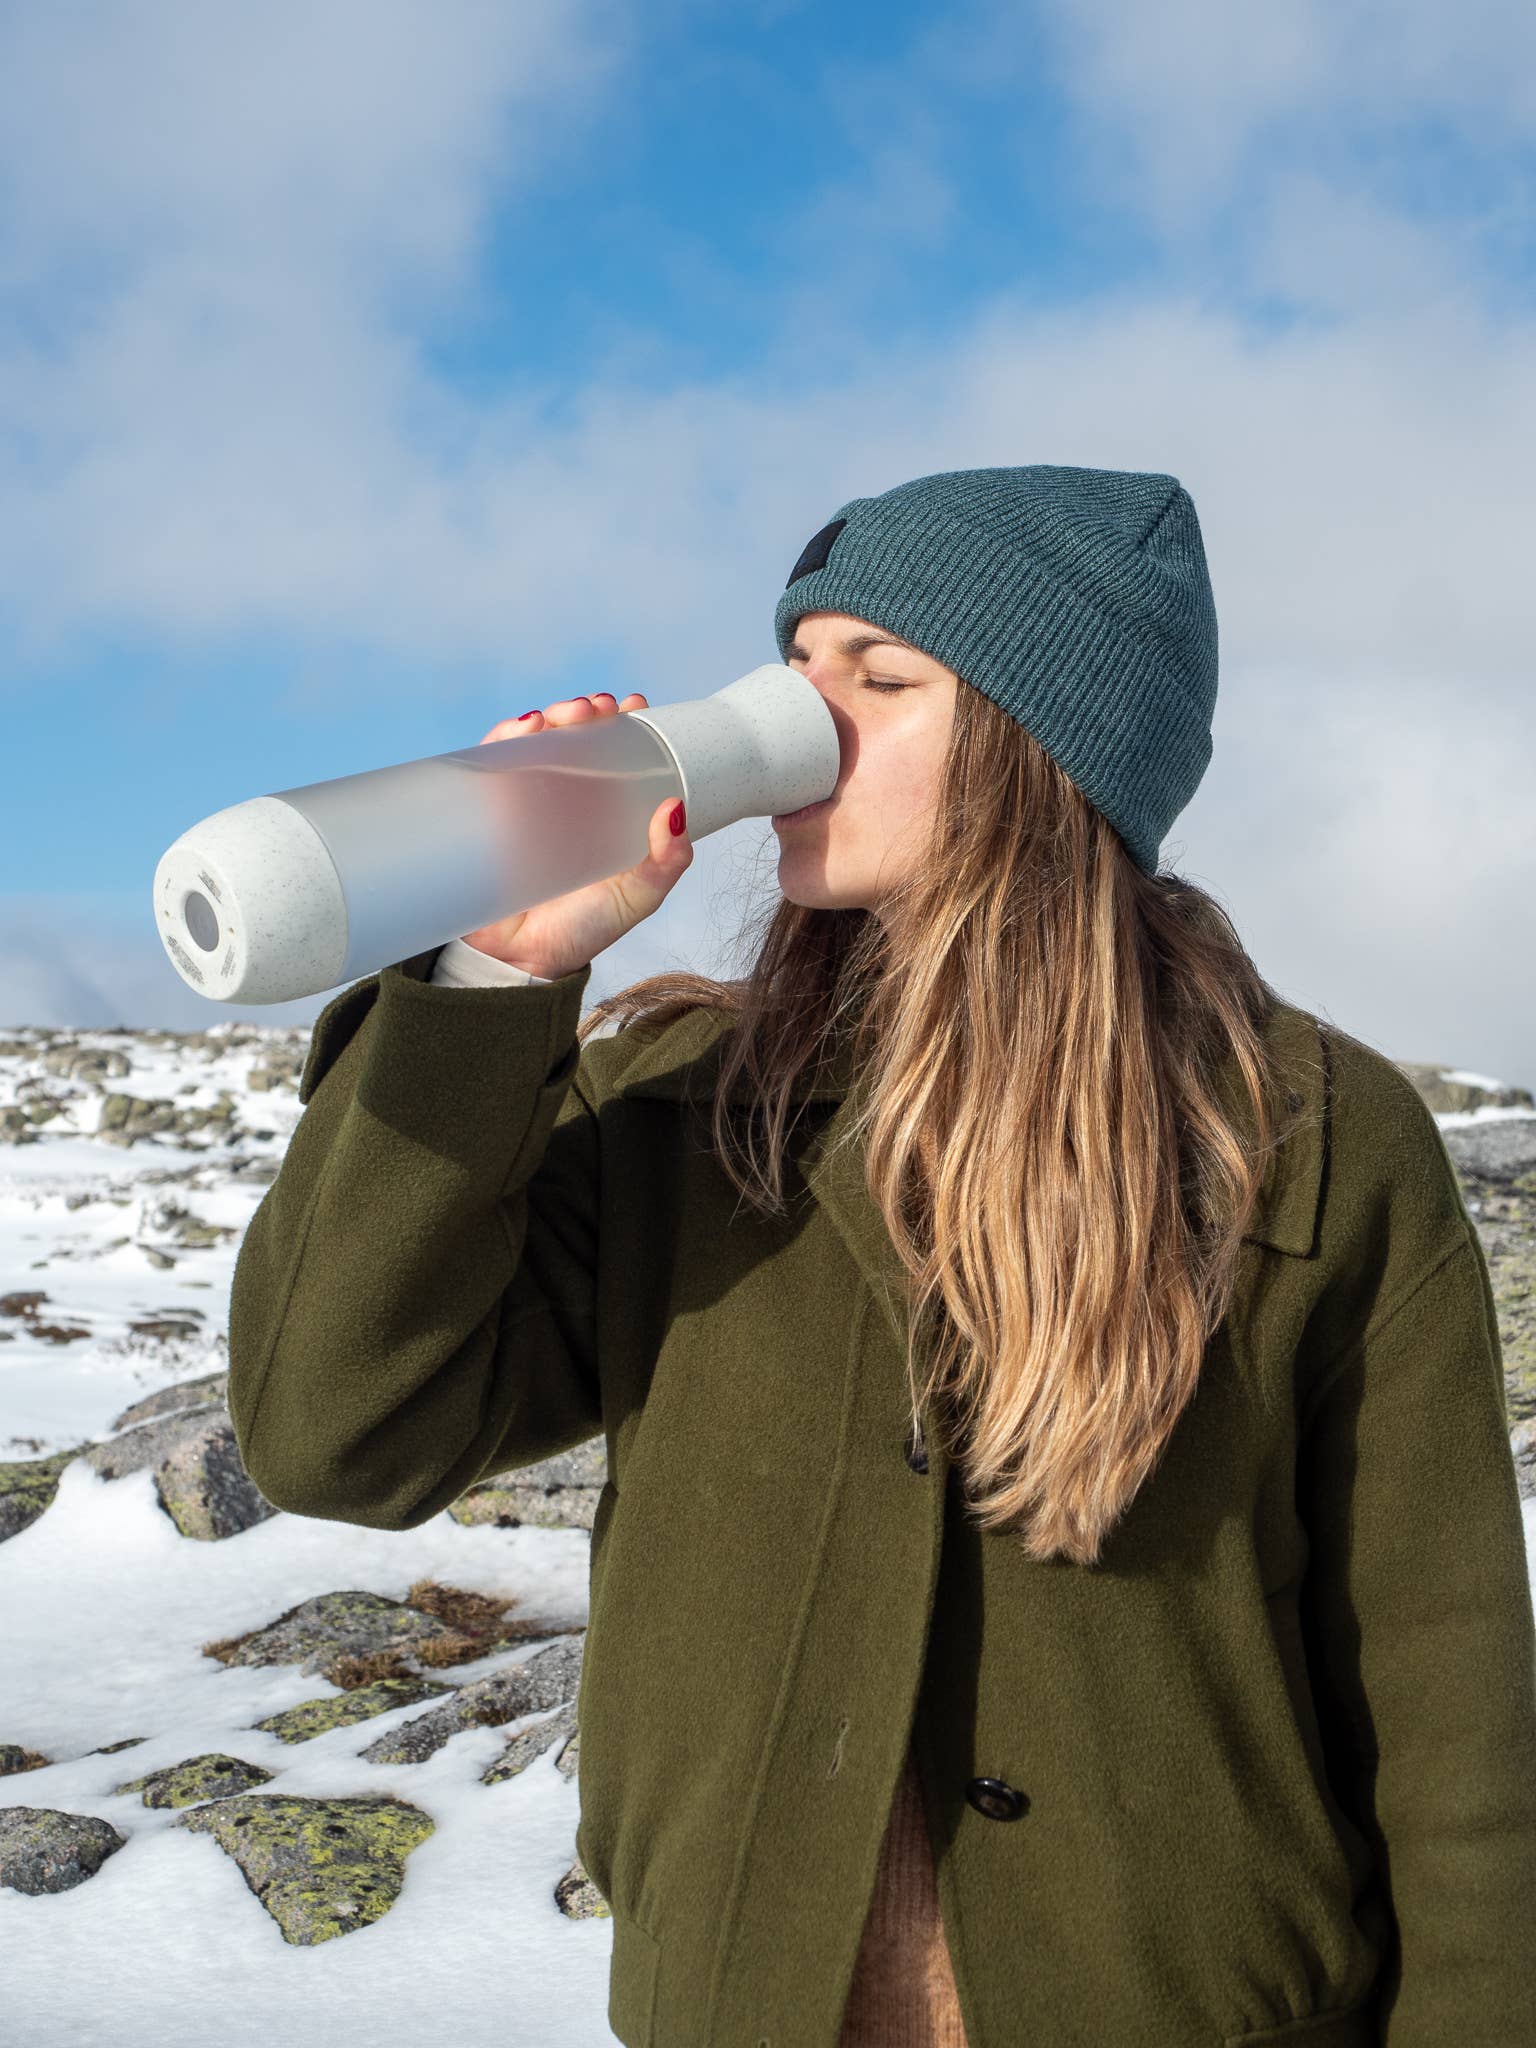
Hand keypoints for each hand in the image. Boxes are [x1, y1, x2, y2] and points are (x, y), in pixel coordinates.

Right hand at [458, 692, 692, 977]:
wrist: (523, 964)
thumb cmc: (584, 928)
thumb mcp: (639, 896)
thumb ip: (666, 862)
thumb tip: (676, 810)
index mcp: (606, 810)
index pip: (617, 752)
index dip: (627, 723)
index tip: (636, 706)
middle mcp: (566, 798)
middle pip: (574, 738)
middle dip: (586, 712)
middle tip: (599, 709)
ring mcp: (526, 802)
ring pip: (536, 742)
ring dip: (551, 717)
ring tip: (568, 714)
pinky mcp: (489, 810)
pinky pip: (493, 764)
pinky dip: (505, 737)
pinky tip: (524, 728)